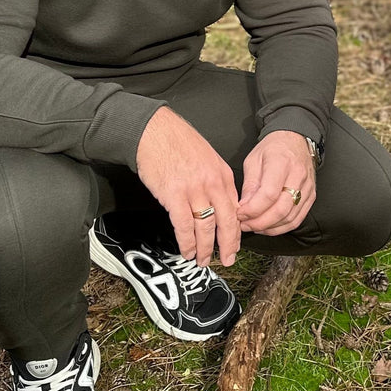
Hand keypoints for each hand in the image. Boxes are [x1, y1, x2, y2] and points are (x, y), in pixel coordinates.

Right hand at [135, 106, 239, 266]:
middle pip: (226, 221)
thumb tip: (219, 203)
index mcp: (223, 174)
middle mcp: (212, 183)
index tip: (236, 243)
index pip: (236, 209)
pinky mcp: (174, 195)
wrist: (154, 130)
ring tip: (202, 260)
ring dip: (204, 248)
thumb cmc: (178, 141)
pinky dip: (186, 242)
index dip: (236, 230)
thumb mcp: (208, 157)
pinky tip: (186, 250)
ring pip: (205, 227)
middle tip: (227, 260)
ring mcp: (194, 190)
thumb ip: (216, 180)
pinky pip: (184, 225)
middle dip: (228, 245)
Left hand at [238, 130, 315, 235]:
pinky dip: (281, 227)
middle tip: (244, 224)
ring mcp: (307, 187)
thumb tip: (243, 208)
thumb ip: (249, 185)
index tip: (240, 214)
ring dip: (269, 228)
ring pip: (290, 218)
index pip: (269, 194)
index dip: (252, 210)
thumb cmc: (273, 148)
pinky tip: (268, 226)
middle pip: (281, 209)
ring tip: (254, 226)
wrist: (295, 139)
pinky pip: (298, 219)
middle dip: (259, 223)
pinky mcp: (311, 196)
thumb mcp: (254, 160)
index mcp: (282, 162)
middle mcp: (298, 175)